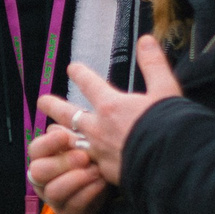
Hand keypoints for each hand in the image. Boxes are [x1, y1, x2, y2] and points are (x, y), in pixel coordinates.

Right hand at [28, 125, 112, 213]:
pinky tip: (102, 182)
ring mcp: (56, 201)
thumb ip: (73, 134)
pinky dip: (90, 191)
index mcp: (45, 159)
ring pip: (54, 191)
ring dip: (76, 179)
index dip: (48, 143)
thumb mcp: (84, 145)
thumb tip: (59, 120)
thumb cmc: (93, 162)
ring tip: (96, 170)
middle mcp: (44, 181)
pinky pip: (75, 205)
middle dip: (62, 162)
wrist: (112, 193)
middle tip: (84, 156)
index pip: (35, 149)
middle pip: (38, 171)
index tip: (65, 136)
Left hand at [36, 34, 183, 187]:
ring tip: (50, 131)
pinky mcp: (105, 173)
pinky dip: (77, 158)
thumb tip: (145, 40)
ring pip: (72, 141)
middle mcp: (99, 129)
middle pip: (69, 115)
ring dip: (61, 134)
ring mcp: (99, 153)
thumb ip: (153, 65)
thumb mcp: (165, 89)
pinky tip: (73, 159)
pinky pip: (84, 163)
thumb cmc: (171, 126)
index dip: (80, 74)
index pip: (89, 84)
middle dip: (54, 106)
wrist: (173, 165)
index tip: (72, 68)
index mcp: (111, 106)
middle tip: (41, 101)